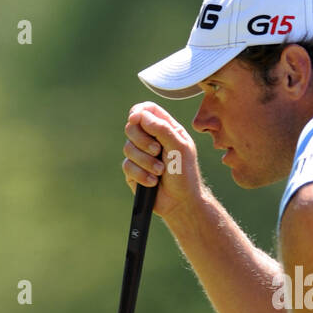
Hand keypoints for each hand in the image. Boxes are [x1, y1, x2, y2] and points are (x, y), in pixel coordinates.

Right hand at [122, 103, 204, 219]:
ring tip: (160, 171)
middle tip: (157, 151)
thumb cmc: (185, 174)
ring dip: (145, 161)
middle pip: (132, 126)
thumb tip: (139, 115)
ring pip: (127, 147)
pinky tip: (153, 182)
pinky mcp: (133, 171)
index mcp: (166, 129)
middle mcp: (151, 139)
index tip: (137, 119)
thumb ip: (162, 129)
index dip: (139, 112)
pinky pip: (127, 166)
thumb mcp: (179, 147)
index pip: (147, 110)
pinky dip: (141, 174)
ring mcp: (141, 155)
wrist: (181, 202)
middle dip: (142, 140)